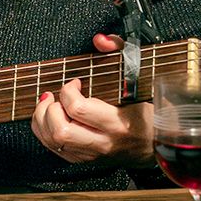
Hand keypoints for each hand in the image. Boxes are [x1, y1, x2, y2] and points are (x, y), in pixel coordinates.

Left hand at [29, 32, 152, 164]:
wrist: (158, 143)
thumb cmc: (150, 108)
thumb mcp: (140, 76)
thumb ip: (120, 51)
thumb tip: (99, 40)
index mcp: (117, 122)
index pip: (79, 109)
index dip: (68, 91)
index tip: (75, 82)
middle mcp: (103, 141)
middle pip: (61, 131)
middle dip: (49, 110)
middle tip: (53, 96)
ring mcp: (93, 154)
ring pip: (54, 142)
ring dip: (42, 121)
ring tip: (48, 105)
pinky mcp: (86, 160)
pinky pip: (55, 149)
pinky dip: (45, 132)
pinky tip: (50, 118)